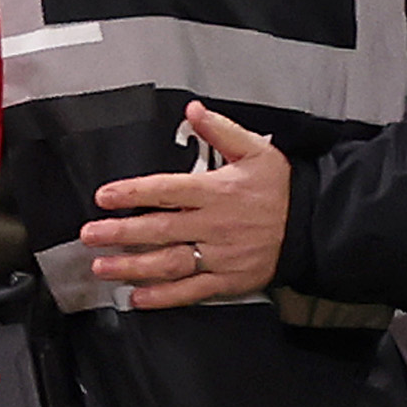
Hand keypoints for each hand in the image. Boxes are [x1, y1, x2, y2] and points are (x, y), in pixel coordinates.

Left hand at [78, 102, 290, 308]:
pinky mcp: (230, 279)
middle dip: (121, 234)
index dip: (133, 193)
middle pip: (161, 230)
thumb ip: (220, 131)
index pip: (167, 190)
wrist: (317, 224)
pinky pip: (193, 291)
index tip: (104, 196)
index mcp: (217, 192)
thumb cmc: (282, 188)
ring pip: (171, 263)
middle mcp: (216, 225)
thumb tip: (193, 109)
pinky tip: (139, 297)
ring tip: (102, 267)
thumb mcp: (256, 151)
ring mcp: (222, 255)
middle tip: (90, 235)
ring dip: (133, 267)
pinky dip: (164, 297)